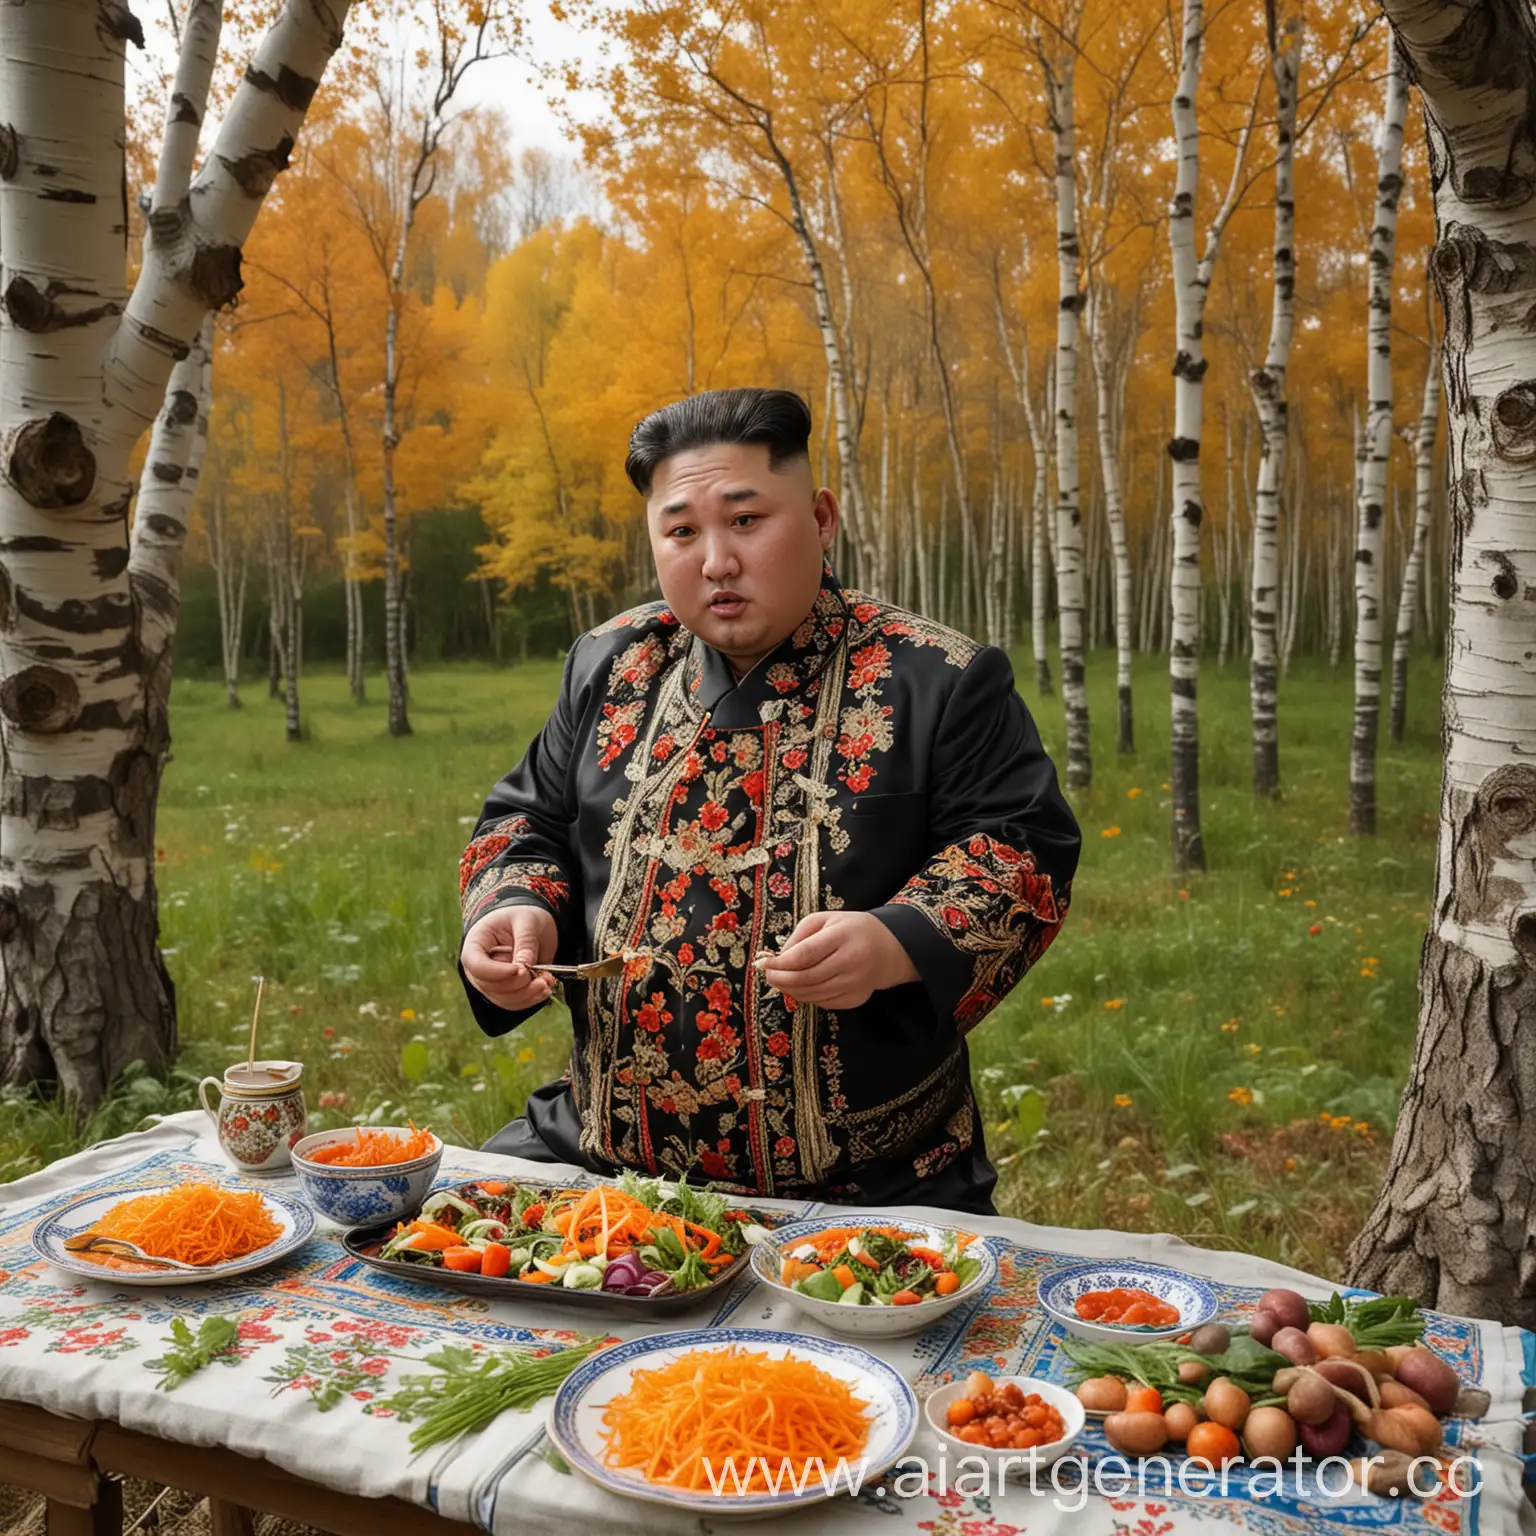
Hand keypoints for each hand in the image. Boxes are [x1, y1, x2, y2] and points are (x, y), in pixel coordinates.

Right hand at [461, 906, 557, 1011]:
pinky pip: (513, 1002)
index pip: (476, 964)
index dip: (497, 972)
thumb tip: (525, 966)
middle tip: (542, 977)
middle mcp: (477, 965)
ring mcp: (488, 980)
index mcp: (476, 942)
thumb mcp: (527, 921)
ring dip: (527, 995)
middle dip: (519, 985)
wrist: (526, 923)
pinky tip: (545, 988)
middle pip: (490, 985)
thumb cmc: (521, 916)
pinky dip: (530, 999)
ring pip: (502, 998)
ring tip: (547, 982)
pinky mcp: (503, 990)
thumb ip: (525, 942)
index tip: (521, 969)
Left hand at [755, 911, 918, 1009]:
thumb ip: (800, 935)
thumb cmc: (852, 930)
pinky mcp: (856, 999)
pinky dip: (805, 996)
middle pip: (806, 978)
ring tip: (778, 981)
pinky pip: (823, 1002)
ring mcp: (855, 984)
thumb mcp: (826, 919)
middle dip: (780, 978)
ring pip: (812, 994)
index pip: (805, 955)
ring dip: (789, 990)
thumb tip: (778, 958)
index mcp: (843, 937)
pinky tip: (798, 987)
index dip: (780, 962)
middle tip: (767, 974)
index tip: (763, 963)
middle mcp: (851, 962)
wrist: (889, 949)